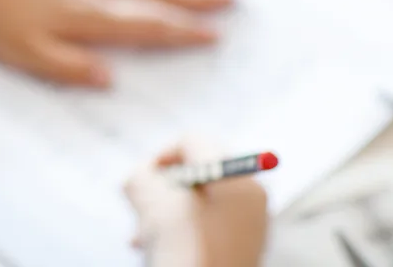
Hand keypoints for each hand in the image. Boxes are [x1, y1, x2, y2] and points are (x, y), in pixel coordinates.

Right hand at [124, 138, 268, 266]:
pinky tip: (160, 247)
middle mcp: (252, 197)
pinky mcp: (244, 249)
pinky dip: (183, 230)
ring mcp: (252, 226)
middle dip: (165, 187)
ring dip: (168, 211)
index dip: (162, 155)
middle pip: (199, 172)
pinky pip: (208, 225)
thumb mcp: (146, 198)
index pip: (194, 142)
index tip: (144, 179)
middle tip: (144, 206)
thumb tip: (144, 177)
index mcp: (235, 177)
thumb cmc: (181, 248)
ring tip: (145, 234)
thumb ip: (140, 175)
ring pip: (201, 201)